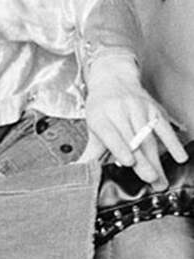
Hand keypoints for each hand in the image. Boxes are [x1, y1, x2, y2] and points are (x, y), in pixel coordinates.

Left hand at [79, 57, 187, 188]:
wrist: (113, 79)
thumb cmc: (101, 107)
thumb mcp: (92, 126)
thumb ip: (90, 151)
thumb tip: (79, 171)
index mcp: (100, 117)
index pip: (110, 133)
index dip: (120, 147)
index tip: (129, 162)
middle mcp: (119, 111)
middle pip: (133, 138)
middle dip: (143, 161)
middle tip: (151, 179)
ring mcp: (138, 109)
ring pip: (149, 137)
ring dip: (157, 159)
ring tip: (160, 179)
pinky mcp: (153, 108)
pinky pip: (165, 127)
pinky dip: (173, 143)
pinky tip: (178, 157)